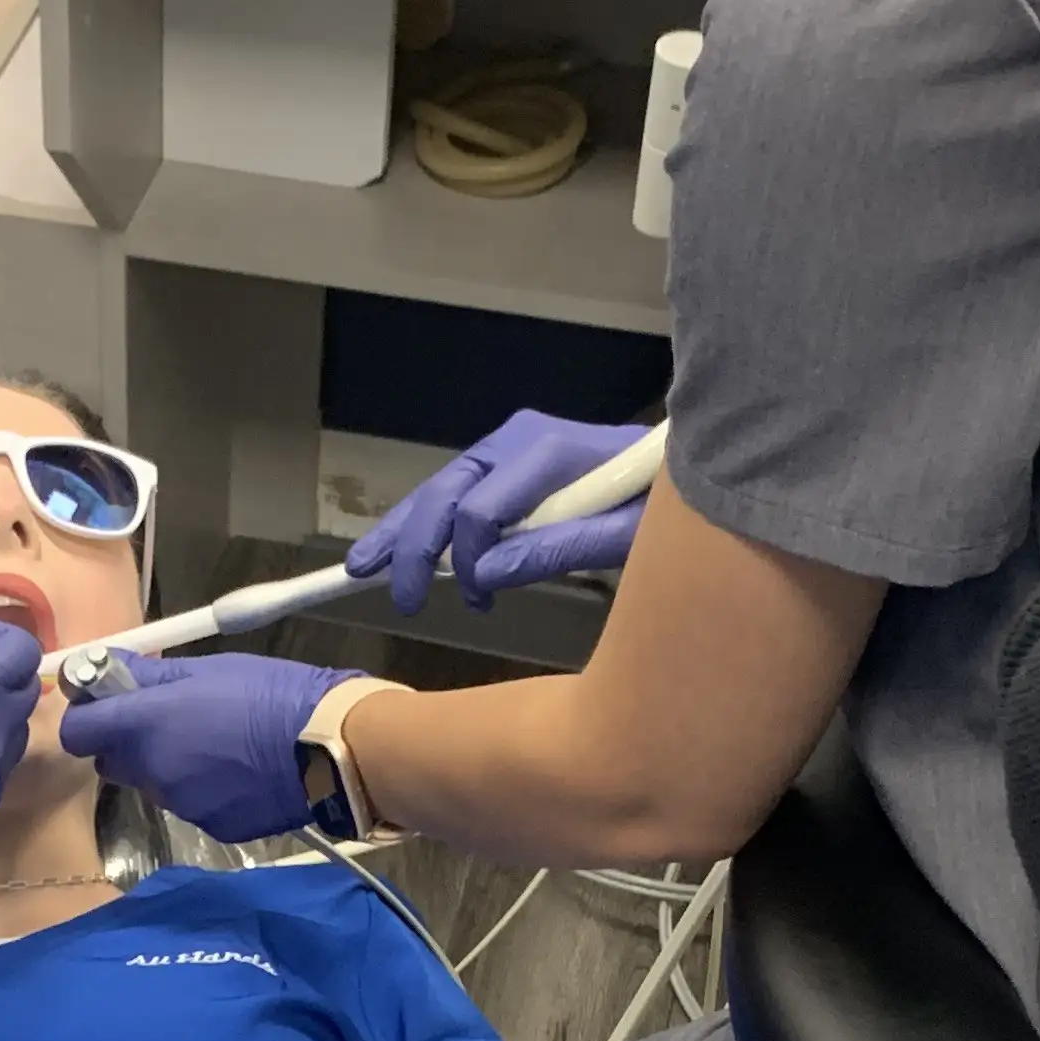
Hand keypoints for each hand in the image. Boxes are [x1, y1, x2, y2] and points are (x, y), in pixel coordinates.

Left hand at [55, 653, 353, 843]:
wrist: (330, 748)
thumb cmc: (271, 693)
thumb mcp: (209, 669)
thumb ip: (150, 675)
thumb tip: (106, 669)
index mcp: (147, 724)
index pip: (78, 732)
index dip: (87, 717)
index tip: (106, 703)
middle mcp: (154, 770)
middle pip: (112, 762)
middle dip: (127, 743)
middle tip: (166, 720)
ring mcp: (183, 805)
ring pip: (154, 785)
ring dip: (167, 766)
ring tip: (215, 745)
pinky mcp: (212, 827)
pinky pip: (191, 806)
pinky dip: (203, 790)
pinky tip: (237, 773)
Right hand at [346, 410, 650, 614]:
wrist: (677, 461)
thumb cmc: (661, 501)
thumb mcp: (626, 534)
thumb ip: (559, 548)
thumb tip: (486, 575)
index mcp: (550, 453)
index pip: (481, 509)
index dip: (469, 559)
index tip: (478, 601)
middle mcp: (519, 439)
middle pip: (446, 492)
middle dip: (413, 546)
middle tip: (401, 597)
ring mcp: (509, 444)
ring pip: (439, 488)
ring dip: (401, 530)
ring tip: (362, 566)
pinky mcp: (506, 457)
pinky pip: (454, 489)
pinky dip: (423, 520)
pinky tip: (394, 547)